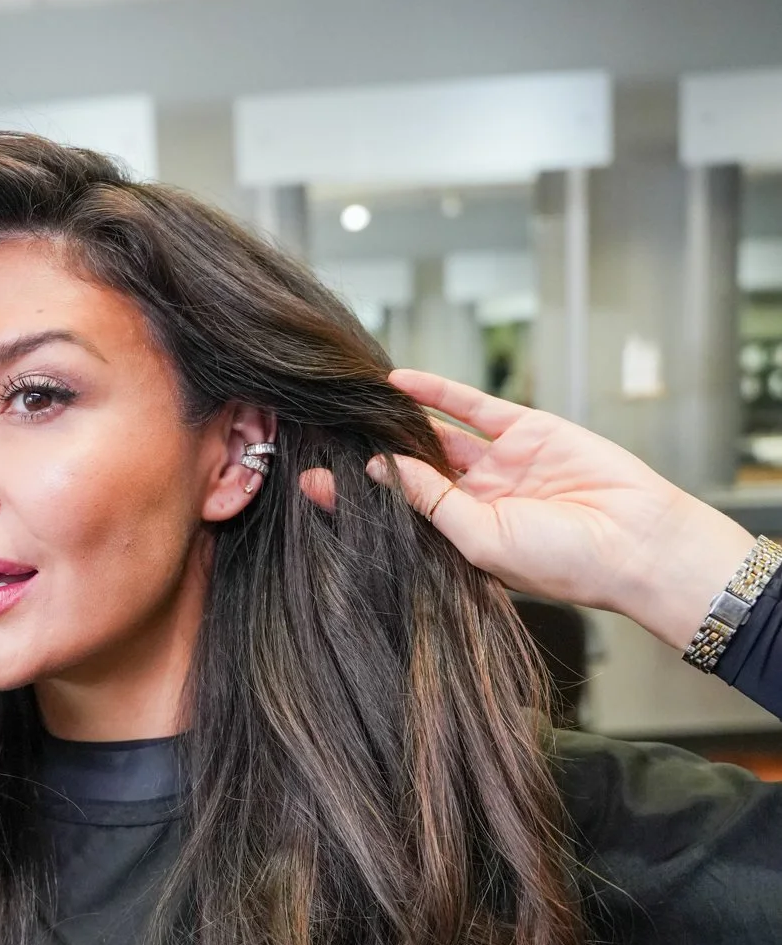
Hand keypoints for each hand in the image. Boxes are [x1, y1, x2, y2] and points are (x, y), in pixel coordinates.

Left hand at [299, 368, 755, 653]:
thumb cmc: (564, 561)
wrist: (637, 541)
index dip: (355, 499)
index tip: (308, 485)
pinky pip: (472, 407)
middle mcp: (476, 504)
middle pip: (409, 472)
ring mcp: (500, 466)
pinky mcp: (526, 432)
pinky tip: (398, 383)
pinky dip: (436, 393)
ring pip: (437, 436)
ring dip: (396, 421)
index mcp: (461, 541)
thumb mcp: (482, 539)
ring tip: (350, 407)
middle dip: (366, 456)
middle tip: (317, 438)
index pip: (396, 516)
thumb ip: (431, 502)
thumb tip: (381, 467)